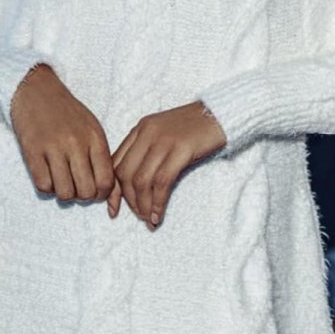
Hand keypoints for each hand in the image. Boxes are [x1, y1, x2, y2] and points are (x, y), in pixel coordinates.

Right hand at [10, 64, 116, 204]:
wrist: (36, 90)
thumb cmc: (68, 113)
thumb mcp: (92, 129)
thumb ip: (101, 157)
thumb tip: (109, 193)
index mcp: (95, 138)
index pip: (106, 181)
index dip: (102, 195)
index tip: (95, 192)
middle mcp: (76, 144)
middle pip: (87, 192)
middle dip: (83, 197)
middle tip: (77, 187)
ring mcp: (53, 148)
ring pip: (65, 193)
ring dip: (64, 194)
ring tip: (62, 182)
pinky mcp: (32, 151)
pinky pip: (43, 186)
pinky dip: (47, 187)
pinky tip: (48, 175)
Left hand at [107, 101, 226, 229]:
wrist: (221, 113)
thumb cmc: (194, 128)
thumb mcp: (164, 134)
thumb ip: (147, 151)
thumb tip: (136, 185)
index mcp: (140, 129)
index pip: (115, 162)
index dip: (113, 190)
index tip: (114, 209)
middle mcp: (147, 133)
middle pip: (125, 173)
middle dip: (129, 201)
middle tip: (140, 216)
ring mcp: (163, 140)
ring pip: (141, 180)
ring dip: (143, 205)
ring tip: (149, 219)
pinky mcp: (181, 148)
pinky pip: (162, 181)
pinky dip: (158, 202)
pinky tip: (159, 214)